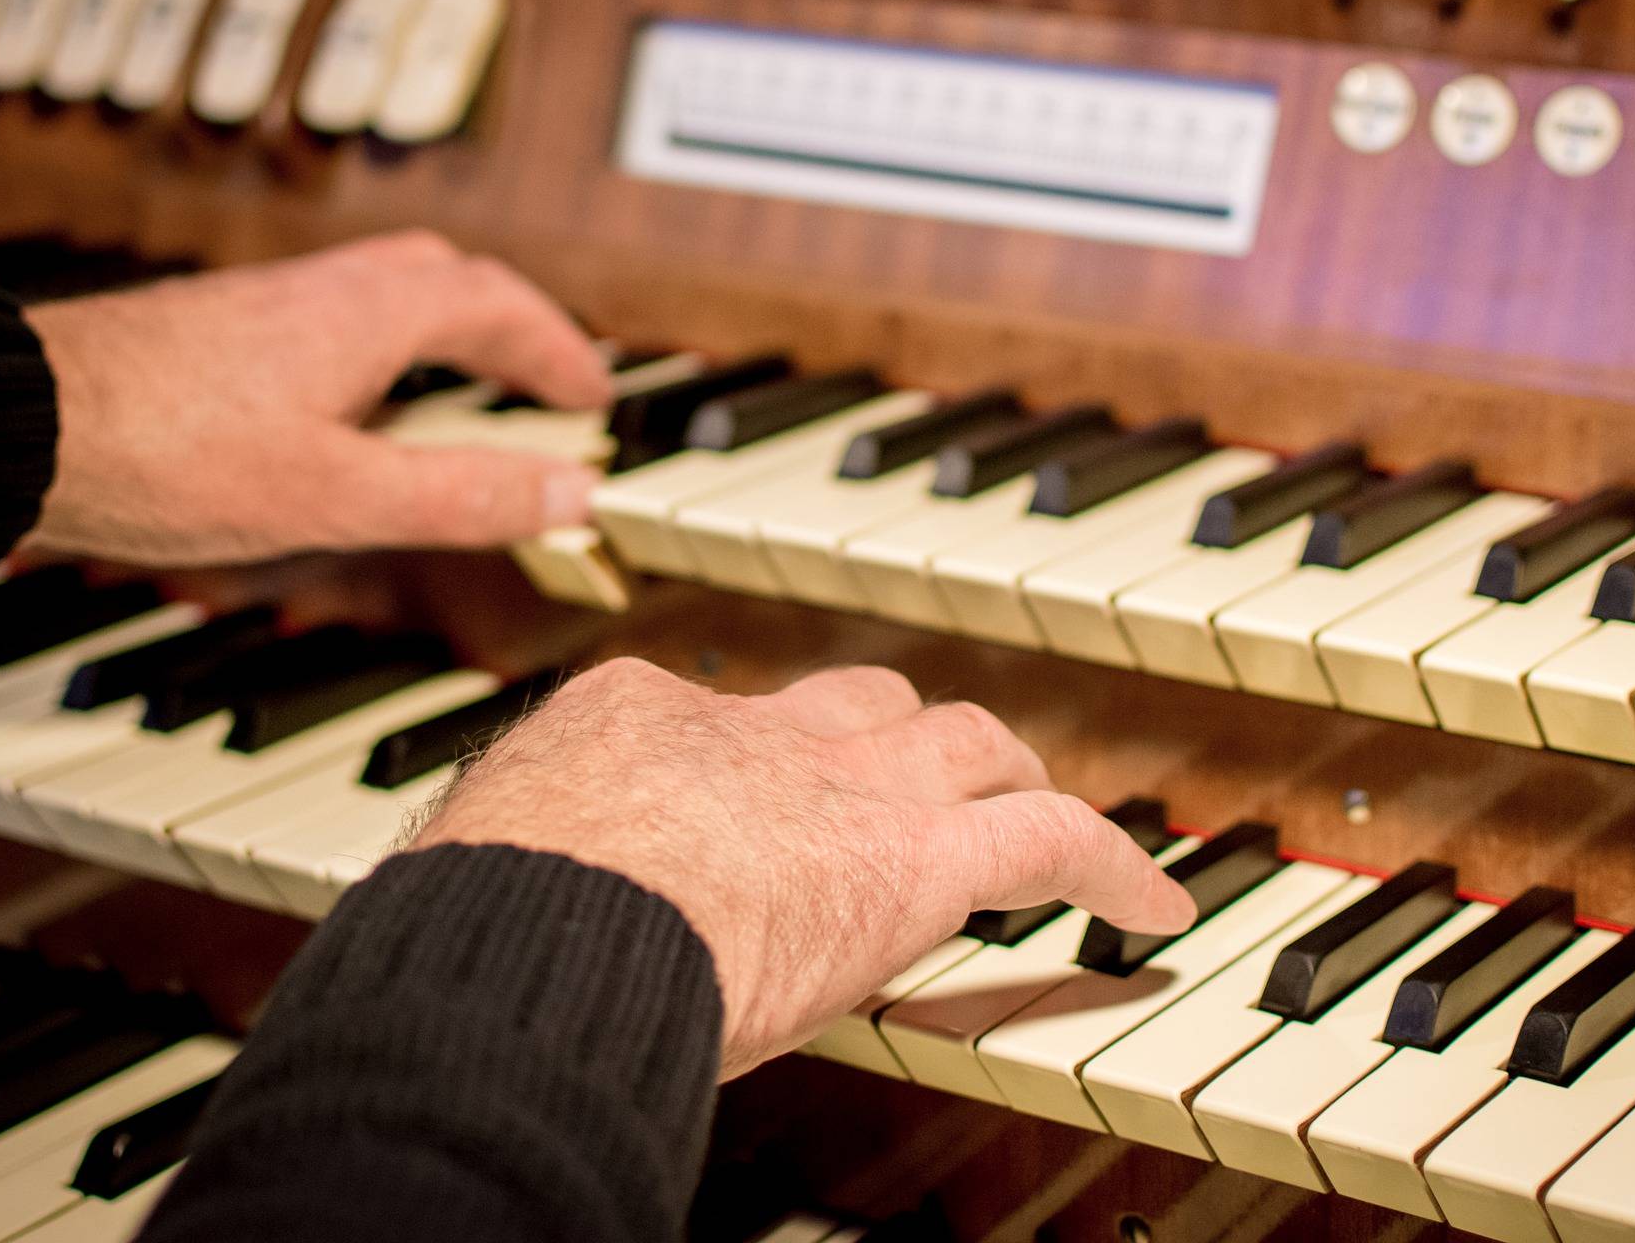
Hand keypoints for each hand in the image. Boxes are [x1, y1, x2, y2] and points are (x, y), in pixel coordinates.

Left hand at [24, 231, 610, 565]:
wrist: (20, 428)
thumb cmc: (168, 455)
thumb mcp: (343, 496)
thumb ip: (464, 496)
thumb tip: (571, 493)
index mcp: (369, 316)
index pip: (499, 305)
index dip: (559, 350)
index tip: (594, 396)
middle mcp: (322, 293)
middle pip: (448, 280)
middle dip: (511, 329)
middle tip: (543, 385)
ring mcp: (268, 307)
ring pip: (387, 296)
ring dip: (447, 339)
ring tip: (466, 408)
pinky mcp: (223, 333)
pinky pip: (336, 322)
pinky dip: (385, 357)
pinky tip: (361, 418)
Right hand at [409, 659, 1196, 1076]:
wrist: (533, 933)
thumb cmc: (480, 923)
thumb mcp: (480, 862)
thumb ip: (519, 863)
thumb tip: (496, 908)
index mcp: (638, 719)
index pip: (727, 719)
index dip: (763, 765)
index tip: (770, 810)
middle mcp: (753, 729)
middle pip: (864, 701)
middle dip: (903, 738)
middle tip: (934, 782)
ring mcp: (840, 784)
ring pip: (966, 742)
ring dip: (1011, 779)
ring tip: (1047, 822)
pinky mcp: (916, 858)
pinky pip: (1050, 841)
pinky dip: (1113, 866)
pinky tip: (1154, 909)